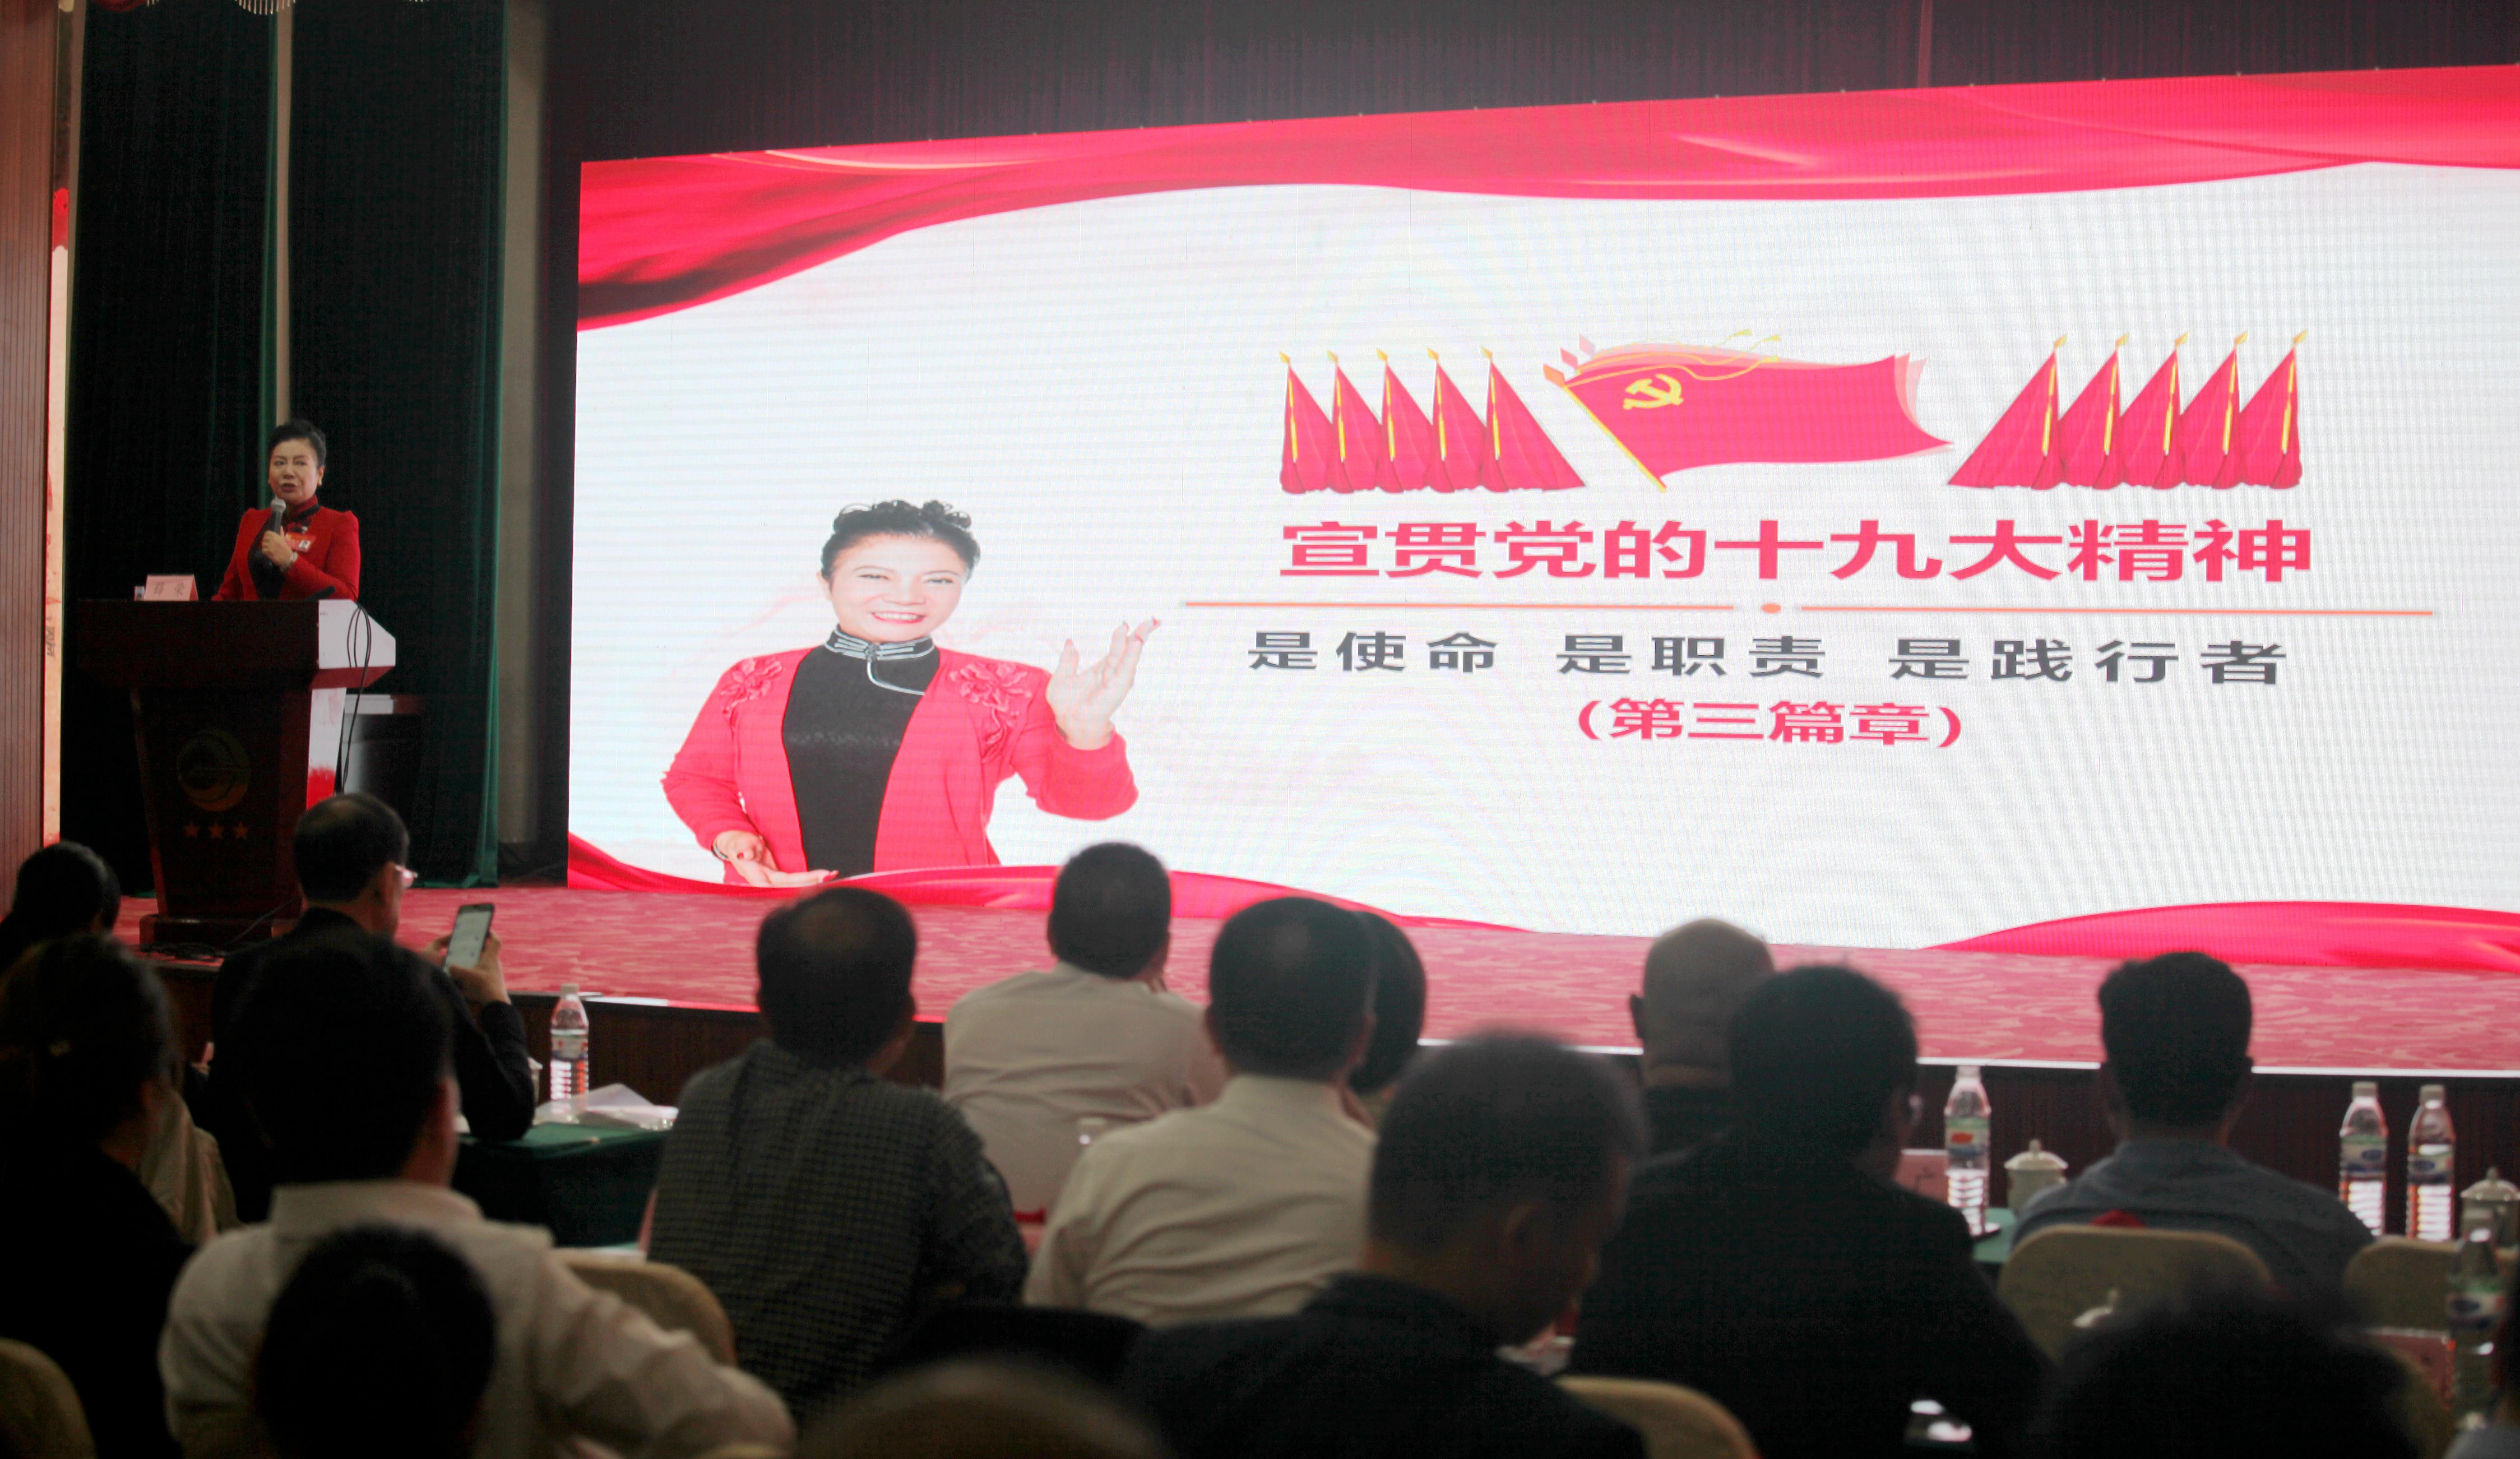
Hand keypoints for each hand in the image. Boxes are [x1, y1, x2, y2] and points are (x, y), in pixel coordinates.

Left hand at [258, 530, 297, 569]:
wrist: (288, 557)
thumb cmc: (287, 548)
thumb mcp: (284, 539)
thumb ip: (281, 533)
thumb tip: (280, 526)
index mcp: (276, 536)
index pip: (267, 533)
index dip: (266, 535)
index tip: (268, 538)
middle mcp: (272, 540)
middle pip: (264, 538)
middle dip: (265, 541)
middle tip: (267, 544)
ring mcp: (270, 546)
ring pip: (263, 544)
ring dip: (264, 547)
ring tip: (267, 549)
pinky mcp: (269, 552)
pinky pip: (263, 550)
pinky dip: (265, 551)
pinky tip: (268, 552)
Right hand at [428, 927, 509, 1005]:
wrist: (495, 1003)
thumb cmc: (484, 986)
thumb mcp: (467, 976)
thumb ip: (456, 970)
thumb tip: (450, 967)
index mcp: (491, 958)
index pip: (495, 941)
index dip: (491, 933)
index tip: (485, 929)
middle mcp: (493, 964)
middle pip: (486, 952)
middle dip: (476, 948)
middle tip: (466, 946)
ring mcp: (492, 974)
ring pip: (482, 963)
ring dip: (473, 961)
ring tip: (461, 961)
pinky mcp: (489, 983)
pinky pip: (480, 973)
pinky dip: (472, 972)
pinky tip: (463, 977)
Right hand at [713, 829, 831, 886]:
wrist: (735, 845)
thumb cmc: (737, 844)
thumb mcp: (739, 844)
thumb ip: (743, 849)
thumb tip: (743, 855)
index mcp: (758, 877)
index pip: (784, 880)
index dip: (802, 880)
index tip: (819, 876)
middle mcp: (767, 881)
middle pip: (793, 885)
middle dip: (812, 882)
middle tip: (831, 875)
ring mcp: (773, 879)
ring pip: (795, 884)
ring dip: (813, 881)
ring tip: (831, 875)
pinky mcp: (777, 876)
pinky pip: (794, 879)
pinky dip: (808, 878)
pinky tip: (823, 876)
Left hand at [1046, 618, 1156, 750]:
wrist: (1069, 722)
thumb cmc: (1066, 705)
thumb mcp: (1062, 677)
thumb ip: (1068, 660)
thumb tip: (1071, 642)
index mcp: (1103, 668)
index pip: (1119, 647)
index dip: (1125, 634)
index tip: (1129, 622)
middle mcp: (1113, 672)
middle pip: (1131, 649)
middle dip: (1142, 633)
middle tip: (1153, 619)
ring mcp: (1117, 679)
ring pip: (1130, 656)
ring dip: (1138, 640)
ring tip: (1146, 626)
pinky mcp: (1117, 687)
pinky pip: (1126, 668)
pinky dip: (1132, 655)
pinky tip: (1136, 643)